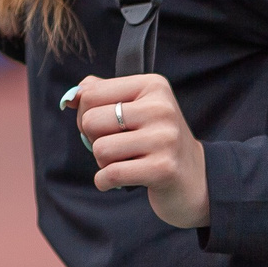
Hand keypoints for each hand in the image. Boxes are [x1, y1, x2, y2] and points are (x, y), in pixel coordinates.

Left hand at [71, 73, 208, 227]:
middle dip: (92, 139)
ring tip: (124, 161)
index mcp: (153, 86)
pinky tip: (115, 180)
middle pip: (90, 121)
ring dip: (103, 162)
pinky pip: (111, 173)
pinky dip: (104, 181)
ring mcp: (165, 139)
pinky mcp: (164, 169)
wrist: (197, 179)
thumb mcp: (133, 107)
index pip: (90, 93)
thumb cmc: (155, 139)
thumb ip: (99, 94)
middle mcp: (161, 108)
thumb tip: (70, 97)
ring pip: (99, 149)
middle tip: (115, 146)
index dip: (85, 113)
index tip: (103, 125)